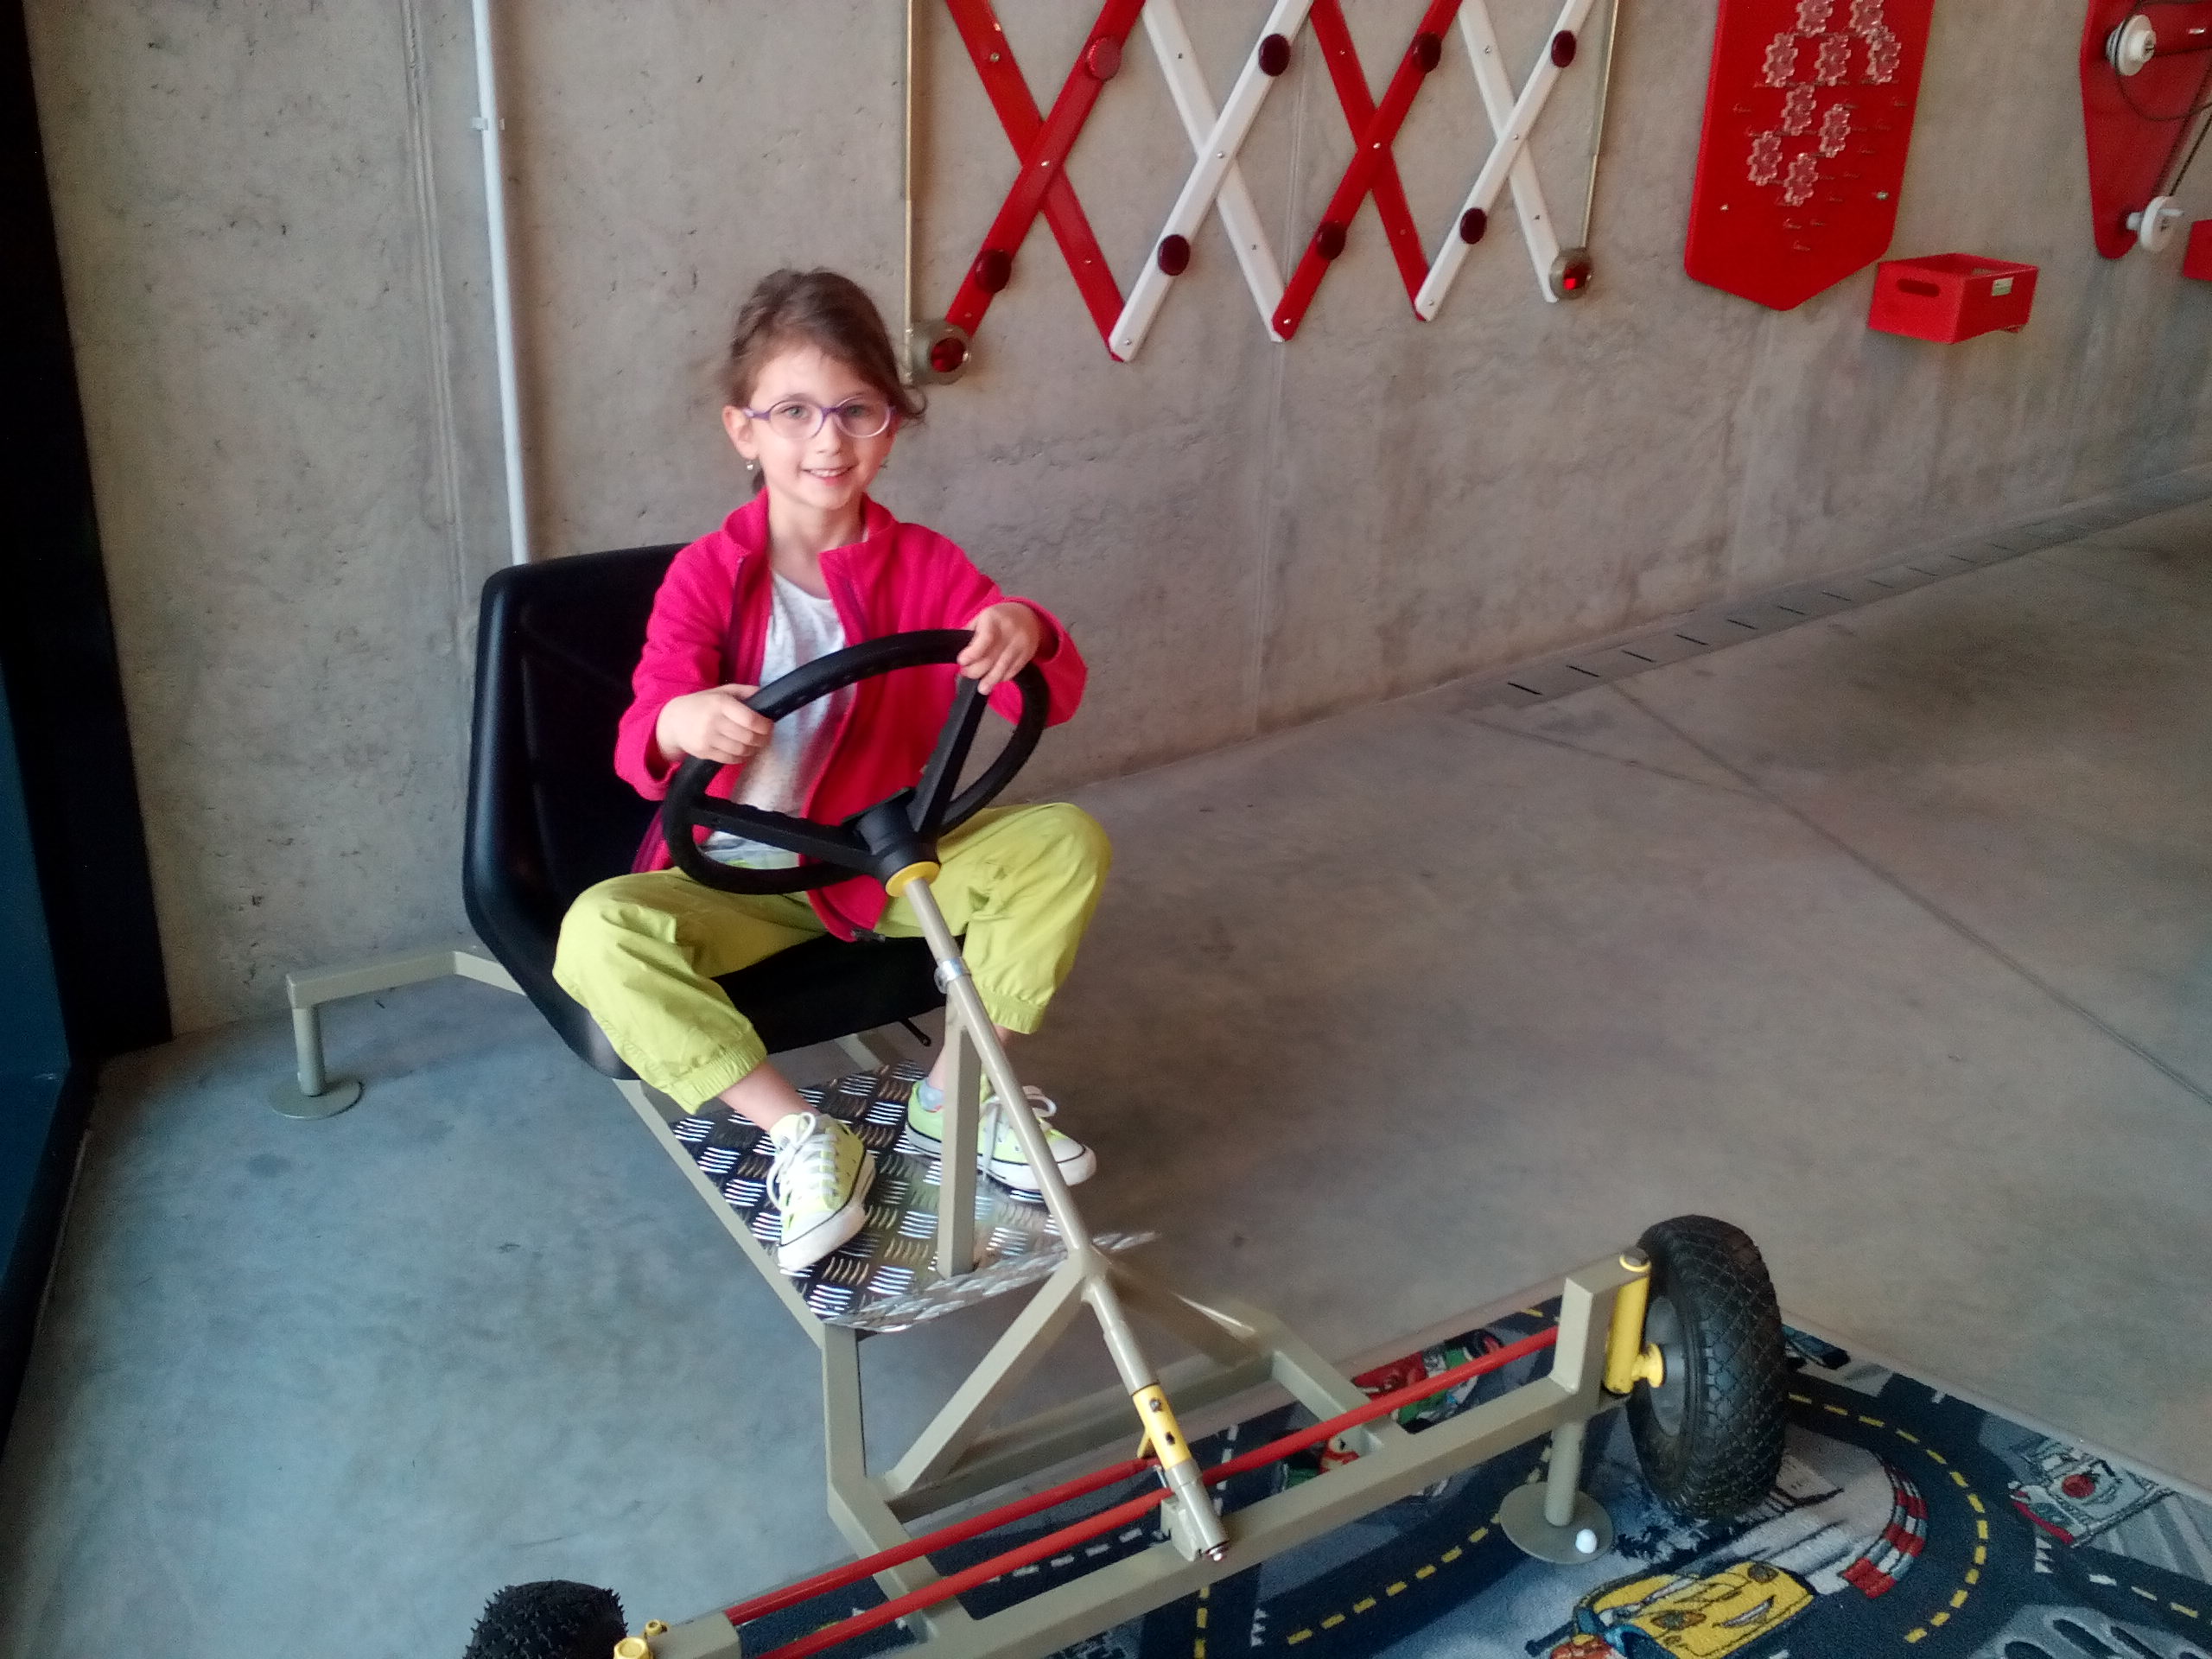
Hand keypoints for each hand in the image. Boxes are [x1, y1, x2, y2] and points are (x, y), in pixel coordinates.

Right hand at [656, 684, 771, 768]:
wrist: (673, 720)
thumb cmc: (703, 704)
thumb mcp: (722, 691)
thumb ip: (744, 692)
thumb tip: (767, 695)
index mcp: (721, 703)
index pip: (750, 719)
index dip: (765, 726)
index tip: (769, 726)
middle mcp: (714, 721)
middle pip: (748, 737)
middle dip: (763, 739)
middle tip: (766, 737)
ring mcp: (707, 738)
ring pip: (741, 750)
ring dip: (753, 749)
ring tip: (756, 744)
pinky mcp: (703, 752)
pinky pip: (730, 759)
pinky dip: (741, 757)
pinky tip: (743, 751)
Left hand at [958, 602, 1043, 692]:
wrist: (1027, 615)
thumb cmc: (999, 618)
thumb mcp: (982, 618)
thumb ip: (970, 633)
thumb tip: (959, 652)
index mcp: (994, 619)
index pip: (985, 639)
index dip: (972, 653)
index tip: (962, 661)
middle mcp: (1009, 632)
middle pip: (991, 657)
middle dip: (976, 670)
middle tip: (966, 673)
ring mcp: (1020, 644)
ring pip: (1003, 667)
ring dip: (990, 680)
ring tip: (982, 688)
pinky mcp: (1026, 655)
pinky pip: (1013, 671)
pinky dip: (1002, 678)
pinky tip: (994, 680)